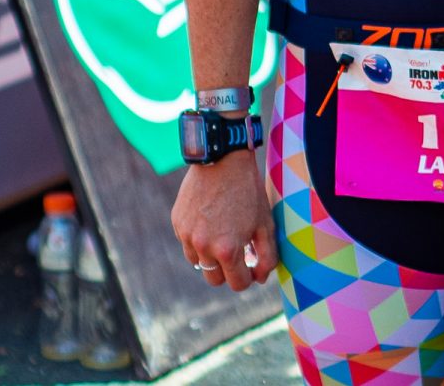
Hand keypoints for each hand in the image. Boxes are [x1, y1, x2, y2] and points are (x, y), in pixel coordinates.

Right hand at [172, 154, 276, 291]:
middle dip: (228, 272)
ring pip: (199, 263)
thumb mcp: (265, 223)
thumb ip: (267, 255)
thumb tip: (261, 278)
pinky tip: (211, 220)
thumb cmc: (248, 191)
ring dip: (211, 257)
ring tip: (224, 234)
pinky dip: (199, 240)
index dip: (249, 278)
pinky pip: (188, 243)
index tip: (253, 268)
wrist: (222, 159)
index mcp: (227, 250)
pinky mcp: (177, 224)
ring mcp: (186, 236)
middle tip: (239, 255)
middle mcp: (203, 247)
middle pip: (214, 280)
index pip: (237, 284)